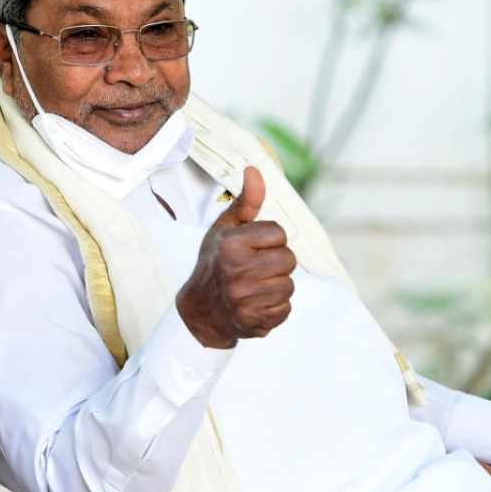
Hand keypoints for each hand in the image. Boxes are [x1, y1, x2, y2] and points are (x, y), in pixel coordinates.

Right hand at [177, 167, 296, 348]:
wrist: (201, 310)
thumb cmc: (215, 263)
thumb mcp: (225, 229)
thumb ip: (246, 202)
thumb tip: (255, 170)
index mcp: (231, 244)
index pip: (279, 233)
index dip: (271, 240)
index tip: (254, 247)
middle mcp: (237, 271)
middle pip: (288, 260)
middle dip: (277, 263)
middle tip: (256, 268)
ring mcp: (245, 299)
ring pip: (289, 285)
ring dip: (277, 286)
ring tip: (256, 286)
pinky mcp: (254, 321)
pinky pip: (285, 308)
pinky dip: (275, 307)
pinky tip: (257, 303)